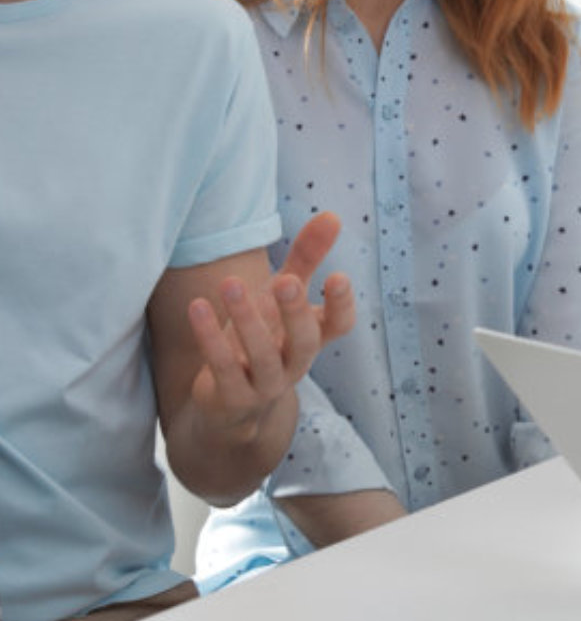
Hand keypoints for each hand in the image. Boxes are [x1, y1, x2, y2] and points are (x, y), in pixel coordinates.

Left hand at [185, 213, 353, 439]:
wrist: (233, 405)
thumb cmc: (266, 337)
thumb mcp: (284, 296)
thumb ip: (308, 258)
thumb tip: (332, 215)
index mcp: (313, 336)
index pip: (340, 324)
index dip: (341, 304)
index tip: (338, 276)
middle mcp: (295, 362)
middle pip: (305, 342)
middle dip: (296, 312)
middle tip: (286, 282)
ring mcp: (265, 384)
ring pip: (262, 356)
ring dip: (247, 321)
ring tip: (230, 284)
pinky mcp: (232, 397)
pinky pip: (223, 368)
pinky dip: (210, 338)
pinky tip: (198, 307)